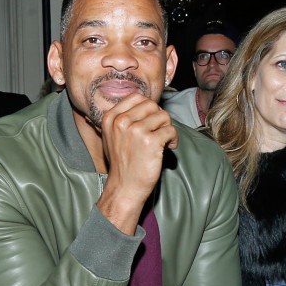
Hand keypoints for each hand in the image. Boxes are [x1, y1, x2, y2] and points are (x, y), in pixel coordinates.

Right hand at [98, 92, 177, 233]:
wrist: (124, 187)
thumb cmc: (122, 163)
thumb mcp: (112, 136)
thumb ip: (123, 118)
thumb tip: (146, 105)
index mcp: (111, 117)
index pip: (137, 97)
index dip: (149, 108)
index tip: (152, 121)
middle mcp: (121, 121)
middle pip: (152, 105)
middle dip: (160, 117)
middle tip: (160, 132)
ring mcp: (136, 130)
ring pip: (163, 116)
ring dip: (168, 128)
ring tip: (165, 142)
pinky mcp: (150, 141)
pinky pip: (171, 130)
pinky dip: (173, 140)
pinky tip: (169, 148)